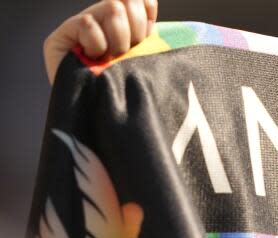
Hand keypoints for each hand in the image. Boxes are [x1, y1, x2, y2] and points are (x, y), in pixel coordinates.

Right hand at [43, 0, 157, 84]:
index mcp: (123, 27)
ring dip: (120, 37)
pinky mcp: (62, 37)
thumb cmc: (128, 95)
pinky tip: (94, 58)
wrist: (104, 121)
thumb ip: (147, 35)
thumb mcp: (146, 62)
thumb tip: (150, 3)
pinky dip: (97, 43)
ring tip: (113, 58)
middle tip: (128, 53)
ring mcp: (81, 28)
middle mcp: (101, 23)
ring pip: (112, 7)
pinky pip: (88, 23)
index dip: (146, 12)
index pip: (139, 0)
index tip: (147, 35)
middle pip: (127, 1)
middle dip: (136, 29)